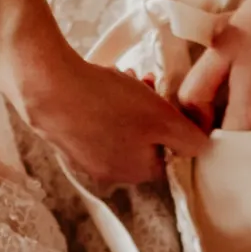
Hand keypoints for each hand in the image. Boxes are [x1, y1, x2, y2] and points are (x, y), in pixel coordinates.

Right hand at [26, 43, 207, 188]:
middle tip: (147, 83)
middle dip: (151, 110)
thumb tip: (203, 150)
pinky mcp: (67, 139)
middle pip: (146, 141)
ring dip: (129, 102)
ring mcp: (85, 158)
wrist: (48, 88)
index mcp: (137, 173)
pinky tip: (99, 83)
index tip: (167, 101)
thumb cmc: (108, 103)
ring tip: (124, 77)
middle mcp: (111, 173)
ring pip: (122, 129)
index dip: (174, 126)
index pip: (170, 155)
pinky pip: (97, 123)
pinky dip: (104, 103)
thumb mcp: (162, 118)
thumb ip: (189, 139)